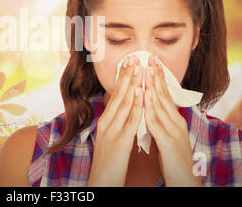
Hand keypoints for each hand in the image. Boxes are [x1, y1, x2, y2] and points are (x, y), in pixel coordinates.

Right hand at [86, 55, 143, 186]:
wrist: (100, 182)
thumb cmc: (107, 162)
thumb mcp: (109, 139)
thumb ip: (116, 124)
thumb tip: (122, 112)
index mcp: (105, 122)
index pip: (115, 96)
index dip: (122, 80)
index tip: (128, 65)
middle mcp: (107, 123)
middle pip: (118, 96)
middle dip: (127, 76)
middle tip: (133, 59)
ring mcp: (112, 131)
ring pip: (124, 104)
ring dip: (132, 85)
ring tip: (138, 69)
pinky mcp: (120, 141)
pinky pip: (129, 120)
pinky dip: (136, 105)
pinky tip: (141, 94)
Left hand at [144, 55, 201, 186]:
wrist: (185, 181)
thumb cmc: (174, 159)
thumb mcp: (168, 136)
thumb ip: (161, 121)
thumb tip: (152, 108)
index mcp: (175, 120)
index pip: (165, 95)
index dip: (159, 78)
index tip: (152, 62)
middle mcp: (176, 122)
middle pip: (165, 95)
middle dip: (157, 75)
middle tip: (150, 57)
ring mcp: (174, 131)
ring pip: (161, 105)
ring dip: (153, 86)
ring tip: (147, 71)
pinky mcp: (169, 142)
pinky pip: (157, 123)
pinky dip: (151, 108)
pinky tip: (145, 97)